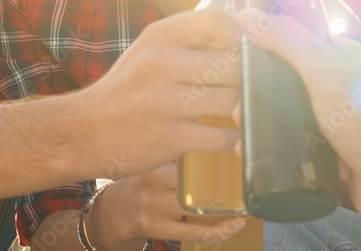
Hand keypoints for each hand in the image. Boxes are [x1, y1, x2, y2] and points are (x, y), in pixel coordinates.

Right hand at [76, 8, 242, 179]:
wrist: (83, 133)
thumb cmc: (126, 90)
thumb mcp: (148, 51)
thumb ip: (188, 43)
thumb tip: (243, 38)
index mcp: (158, 36)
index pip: (216, 20)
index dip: (241, 35)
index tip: (247, 51)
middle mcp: (161, 63)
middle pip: (232, 65)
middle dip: (249, 78)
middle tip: (254, 87)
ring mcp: (164, 101)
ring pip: (232, 101)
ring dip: (244, 110)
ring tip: (245, 111)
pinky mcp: (169, 138)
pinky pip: (222, 137)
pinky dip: (235, 139)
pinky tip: (234, 138)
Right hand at [85, 163, 245, 248]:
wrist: (116, 210)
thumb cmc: (144, 178)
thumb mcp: (154, 157)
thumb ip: (179, 147)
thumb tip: (218, 128)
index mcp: (153, 159)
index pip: (184, 153)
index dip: (210, 151)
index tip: (235, 148)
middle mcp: (150, 183)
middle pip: (191, 181)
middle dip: (220, 183)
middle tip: (244, 181)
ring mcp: (153, 208)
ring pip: (194, 209)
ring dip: (225, 211)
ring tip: (244, 207)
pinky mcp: (158, 228)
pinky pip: (193, 232)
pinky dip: (218, 231)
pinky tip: (234, 226)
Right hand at [239, 8, 360, 229]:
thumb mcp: (324, 69)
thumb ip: (287, 40)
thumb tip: (248, 13)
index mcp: (346, 57)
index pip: (303, 38)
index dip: (270, 41)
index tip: (237, 49)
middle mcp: (343, 86)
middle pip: (294, 79)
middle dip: (262, 87)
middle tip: (234, 97)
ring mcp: (339, 122)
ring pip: (293, 115)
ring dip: (265, 119)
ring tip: (237, 124)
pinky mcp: (334, 155)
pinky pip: (298, 148)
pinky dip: (275, 149)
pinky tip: (250, 153)